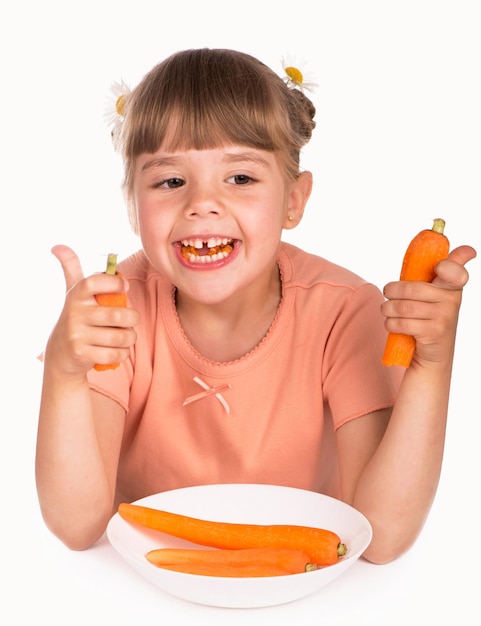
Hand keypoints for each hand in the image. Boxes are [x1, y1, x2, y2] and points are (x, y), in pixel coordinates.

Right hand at [44, 245, 138, 377]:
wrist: (60, 355)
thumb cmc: (76, 318)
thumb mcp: (72, 294)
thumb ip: (71, 268)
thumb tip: (57, 246)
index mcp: (75, 296)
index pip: (92, 283)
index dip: (113, 282)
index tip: (125, 286)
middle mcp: (74, 314)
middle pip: (117, 315)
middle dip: (133, 318)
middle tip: (132, 320)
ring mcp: (76, 335)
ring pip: (120, 336)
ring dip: (130, 337)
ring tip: (127, 336)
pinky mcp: (82, 354)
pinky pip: (115, 353)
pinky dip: (123, 352)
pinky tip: (119, 349)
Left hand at [381, 245, 476, 363]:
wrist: (433, 354)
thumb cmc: (428, 317)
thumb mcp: (433, 293)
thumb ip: (440, 270)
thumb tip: (468, 250)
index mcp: (452, 285)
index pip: (456, 270)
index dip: (448, 267)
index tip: (440, 268)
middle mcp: (453, 300)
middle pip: (411, 289)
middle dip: (391, 291)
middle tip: (387, 293)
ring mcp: (444, 317)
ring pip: (403, 307)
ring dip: (387, 309)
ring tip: (387, 310)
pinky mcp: (434, 333)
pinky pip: (402, 323)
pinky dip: (391, 324)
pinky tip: (394, 325)